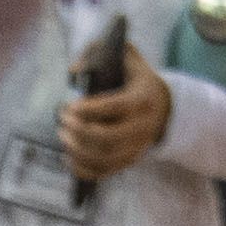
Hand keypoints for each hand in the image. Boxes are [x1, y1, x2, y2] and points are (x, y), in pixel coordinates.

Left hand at [60, 43, 178, 184]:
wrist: (163, 105)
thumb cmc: (135, 78)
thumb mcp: (125, 56)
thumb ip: (98, 53)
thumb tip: (74, 71)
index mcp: (143, 99)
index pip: (115, 107)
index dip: (89, 109)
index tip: (69, 107)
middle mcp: (143, 126)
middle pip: (108, 138)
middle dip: (79, 132)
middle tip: (62, 121)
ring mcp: (137, 147)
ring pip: (105, 159)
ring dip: (78, 151)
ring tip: (63, 136)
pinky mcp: (130, 160)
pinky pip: (105, 172)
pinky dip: (84, 169)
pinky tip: (68, 158)